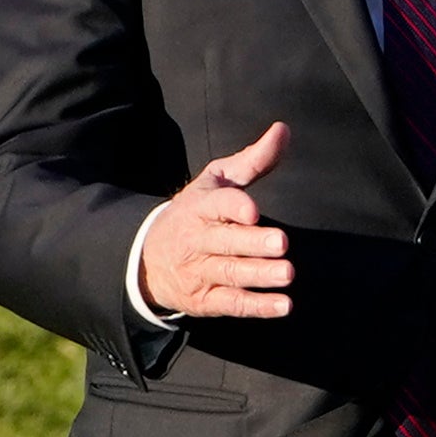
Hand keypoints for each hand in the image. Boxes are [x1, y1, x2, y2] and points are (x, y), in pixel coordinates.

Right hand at [139, 120, 293, 319]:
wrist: (148, 258)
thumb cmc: (197, 212)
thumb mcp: (216, 182)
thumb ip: (252, 160)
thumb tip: (283, 130)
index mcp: (200, 206)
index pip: (215, 204)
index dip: (233, 207)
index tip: (252, 211)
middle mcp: (197, 240)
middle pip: (224, 241)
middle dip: (252, 243)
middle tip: (280, 243)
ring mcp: (199, 271)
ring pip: (230, 273)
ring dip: (259, 275)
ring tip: (287, 273)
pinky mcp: (205, 299)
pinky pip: (231, 303)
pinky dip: (257, 306)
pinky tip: (283, 305)